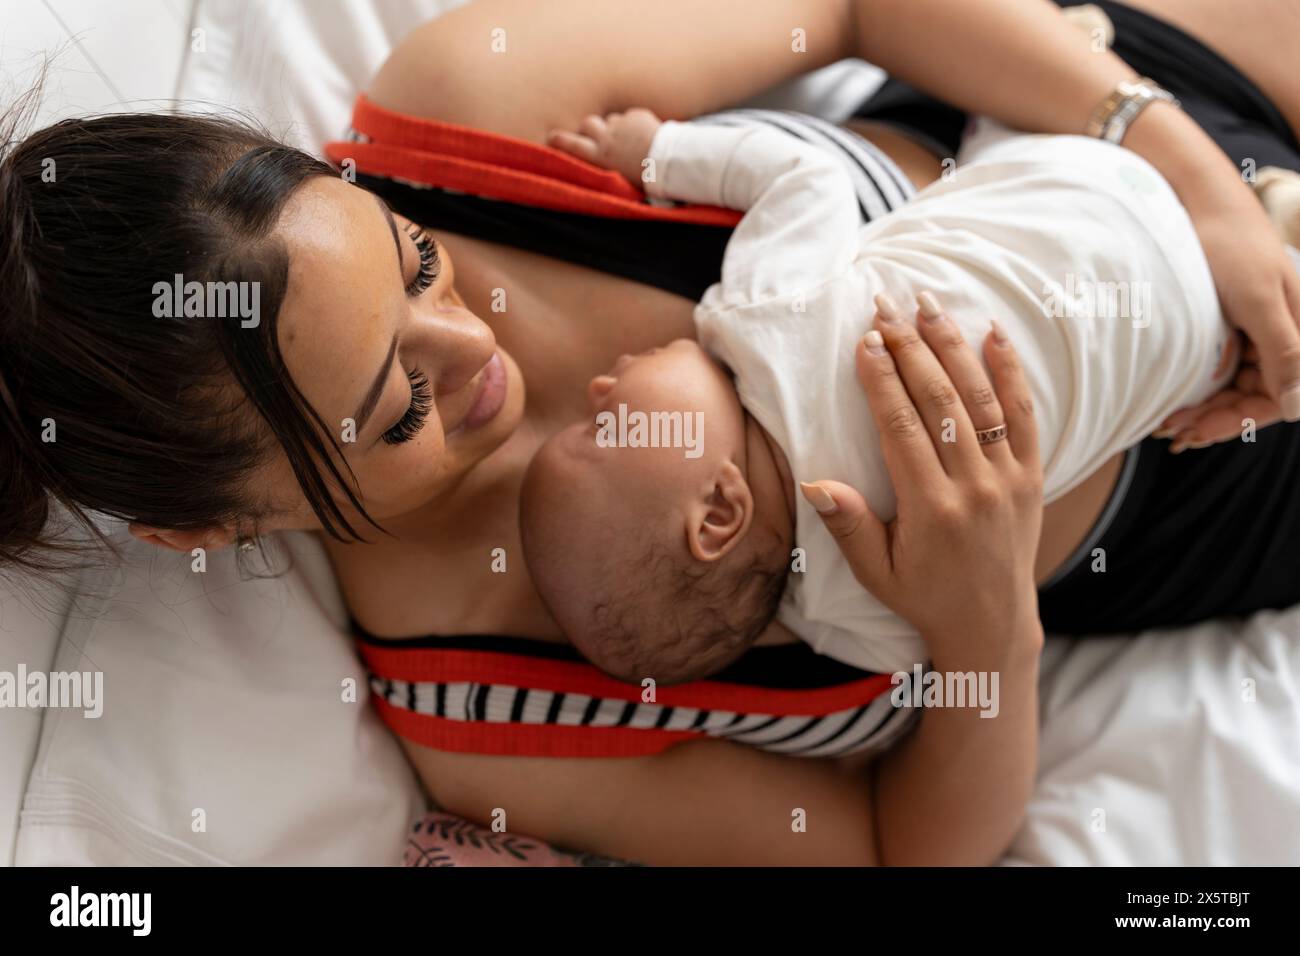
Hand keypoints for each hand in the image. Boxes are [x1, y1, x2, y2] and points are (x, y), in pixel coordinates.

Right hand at [547, 109, 662, 185]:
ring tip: (629, 140)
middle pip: (588, 124)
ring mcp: (622, 124)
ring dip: (616, 127)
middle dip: (590, 128)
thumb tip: (602, 172)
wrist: (667, 161)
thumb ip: (607, 171)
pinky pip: (631, 116)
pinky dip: (636, 123)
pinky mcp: (637, 115)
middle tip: (597, 136)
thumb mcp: (620, 181)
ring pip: (612, 120)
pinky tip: (646, 134)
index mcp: (599, 155)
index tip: (552, 137)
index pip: (571, 144)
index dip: (559, 140)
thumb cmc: (644, 179)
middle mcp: (606, 137)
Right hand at [799, 292, 1043, 664]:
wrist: (991, 625)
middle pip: (940, 401)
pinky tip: (992, 333)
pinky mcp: (1031, 477)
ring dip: (953, 346)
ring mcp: (1008, 480)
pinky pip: (1024, 416)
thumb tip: (815, 481)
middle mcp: (974, 488)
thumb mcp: (875, 572)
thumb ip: (849, 525)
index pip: (902, 427)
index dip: (881, 380)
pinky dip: (1011, 372)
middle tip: (886, 307)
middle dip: (910, 347)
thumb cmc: (922, 596)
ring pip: (980, 398)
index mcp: (931, 509)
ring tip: (927, 305)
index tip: (864, 341)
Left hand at [1151, 167, 1299, 447]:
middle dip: (1216, 417)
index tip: (1199, 432)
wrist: (1196, 200)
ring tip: (1167, 424)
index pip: (1280, 395)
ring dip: (1204, 407)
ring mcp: (1253, 330)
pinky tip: (1173, 401)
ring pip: (1233, 385)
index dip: (1240, 419)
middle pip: (1255, 395)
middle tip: (1172, 434)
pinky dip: (1197, 386)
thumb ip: (1284, 351)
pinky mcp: (1228, 324)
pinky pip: (1217, 367)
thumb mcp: (1257, 301)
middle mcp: (1282, 333)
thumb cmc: (1230, 244)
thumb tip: (1298, 408)